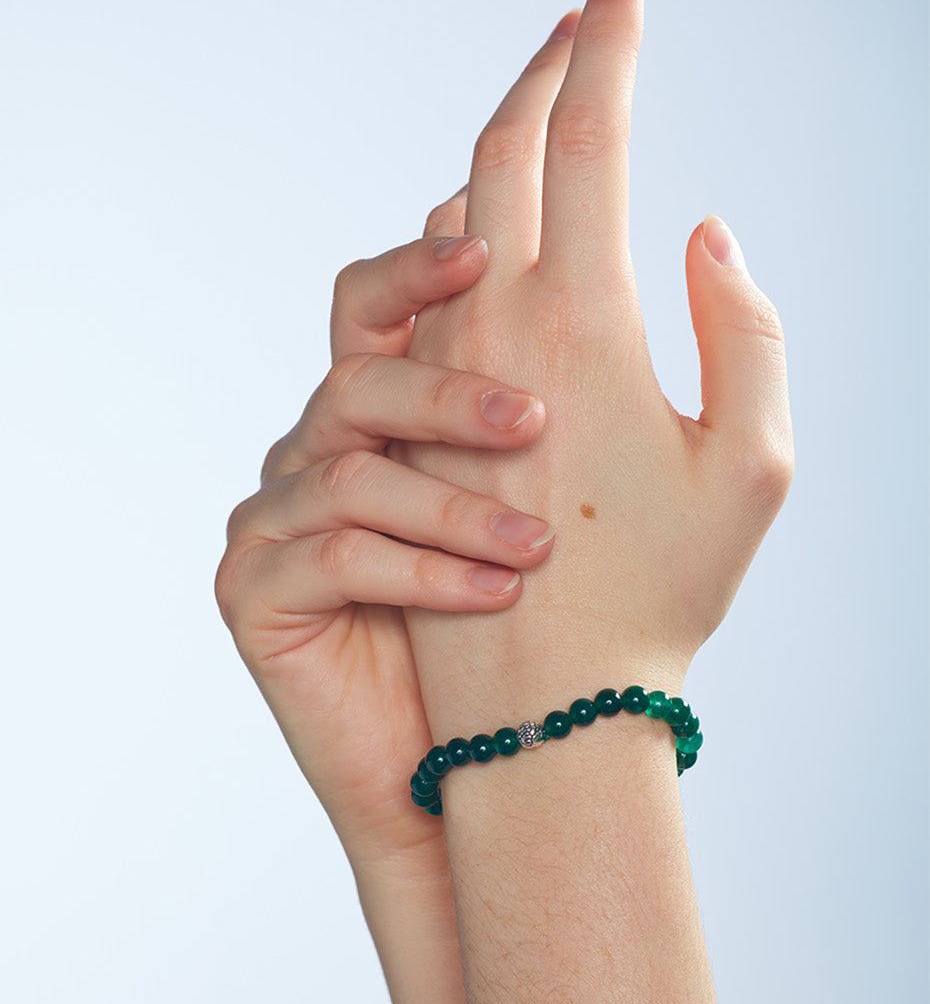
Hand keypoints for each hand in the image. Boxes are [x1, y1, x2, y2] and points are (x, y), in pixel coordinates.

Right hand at [215, 216, 556, 870]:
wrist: (494, 759)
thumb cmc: (545, 626)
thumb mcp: (589, 495)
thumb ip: (600, 384)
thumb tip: (677, 252)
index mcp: (394, 416)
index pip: (384, 306)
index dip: (419, 265)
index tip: (490, 244)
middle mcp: (327, 451)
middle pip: (357, 374)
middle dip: (446, 389)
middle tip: (536, 422)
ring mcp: (282, 518)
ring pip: (346, 468)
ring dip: (451, 505)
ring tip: (539, 549)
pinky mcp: (257, 589)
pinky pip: (328, 555)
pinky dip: (417, 571)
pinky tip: (493, 595)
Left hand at [391, 0, 792, 734]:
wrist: (543, 700)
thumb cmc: (661, 596)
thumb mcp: (754, 465)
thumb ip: (745, 329)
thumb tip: (701, 230)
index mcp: (584, 317)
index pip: (592, 134)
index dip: (610, 42)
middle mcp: (492, 320)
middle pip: (504, 149)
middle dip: (545, 71)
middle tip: (580, 21)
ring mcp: (433, 366)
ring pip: (452, 217)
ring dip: (500, 158)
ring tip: (545, 119)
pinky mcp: (399, 414)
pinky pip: (417, 293)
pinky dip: (454, 246)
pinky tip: (485, 238)